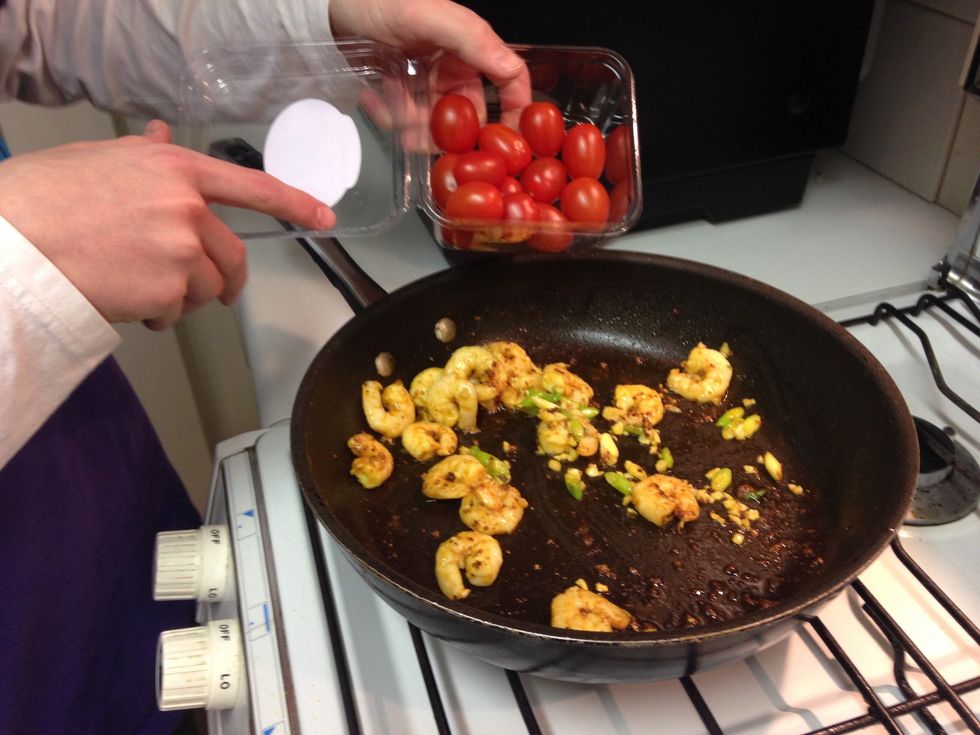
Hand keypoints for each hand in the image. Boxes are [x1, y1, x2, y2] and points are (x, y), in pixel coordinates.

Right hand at [0, 121, 334, 329]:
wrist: (12, 242)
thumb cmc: (43, 199)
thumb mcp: (97, 159)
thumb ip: (143, 153)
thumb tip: (164, 132)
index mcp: (175, 168)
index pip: (252, 185)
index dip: (293, 203)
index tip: (323, 217)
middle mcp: (187, 206)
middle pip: (232, 255)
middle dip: (224, 279)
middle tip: (213, 292)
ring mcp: (181, 249)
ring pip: (208, 287)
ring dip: (184, 297)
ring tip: (139, 288)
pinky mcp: (170, 289)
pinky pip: (180, 311)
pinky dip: (161, 315)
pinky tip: (128, 302)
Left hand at [330, 0, 531, 144]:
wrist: (333, 6)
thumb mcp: (428, 14)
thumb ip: (471, 38)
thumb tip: (510, 69)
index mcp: (473, 46)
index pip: (510, 81)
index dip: (518, 112)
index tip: (514, 144)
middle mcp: (456, 66)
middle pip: (471, 114)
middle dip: (453, 131)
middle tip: (431, 140)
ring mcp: (430, 82)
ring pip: (437, 123)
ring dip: (416, 127)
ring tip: (393, 114)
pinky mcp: (405, 93)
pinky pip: (408, 119)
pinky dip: (393, 117)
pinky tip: (375, 99)